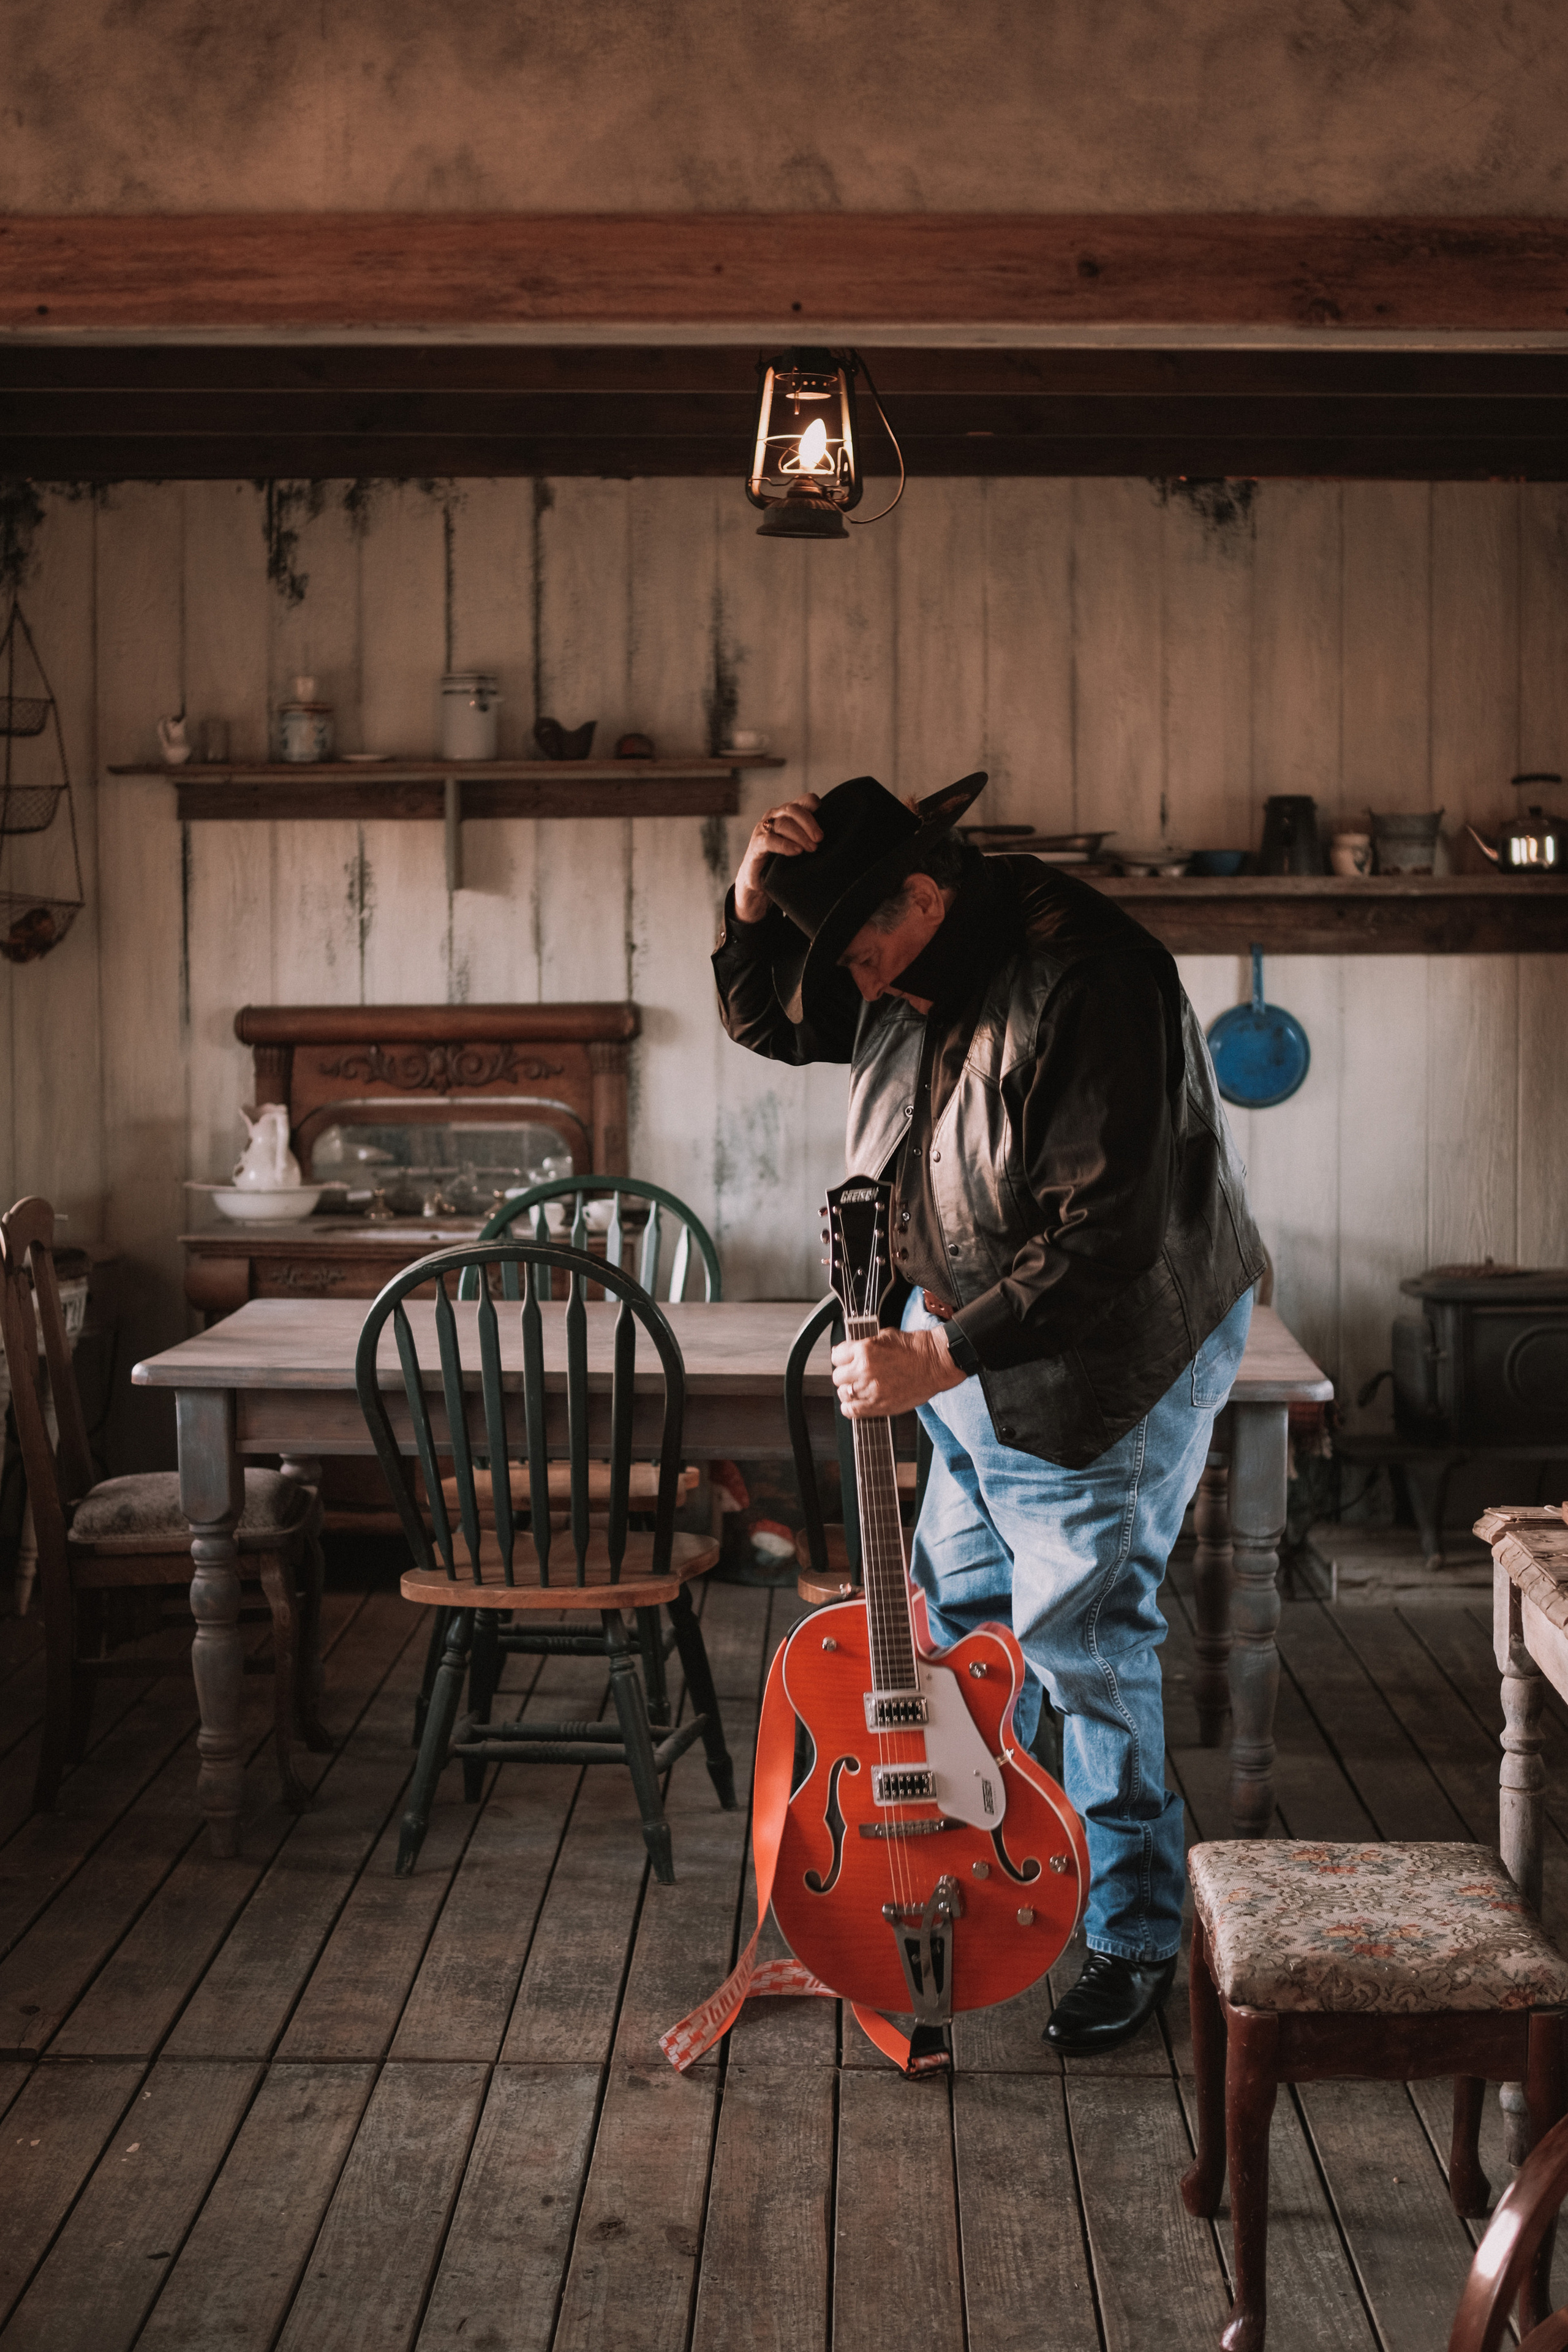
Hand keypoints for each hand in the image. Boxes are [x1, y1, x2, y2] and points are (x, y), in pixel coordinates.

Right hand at [734, 793, 821, 920]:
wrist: (759, 884)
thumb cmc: (784, 863)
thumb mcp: (801, 846)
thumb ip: (814, 838)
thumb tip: (844, 841)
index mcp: (788, 813)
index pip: (804, 801)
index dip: (814, 806)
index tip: (826, 820)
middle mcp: (775, 816)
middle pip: (793, 809)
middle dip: (809, 823)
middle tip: (820, 839)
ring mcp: (763, 829)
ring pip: (783, 823)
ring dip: (800, 835)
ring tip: (810, 848)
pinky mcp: (756, 845)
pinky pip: (770, 840)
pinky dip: (784, 845)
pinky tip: (796, 852)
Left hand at [831, 1326, 968, 1418]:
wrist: (935, 1363)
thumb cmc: (915, 1348)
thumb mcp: (885, 1336)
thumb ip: (865, 1344)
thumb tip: (851, 1351)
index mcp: (865, 1350)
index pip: (836, 1355)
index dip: (841, 1357)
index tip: (845, 1359)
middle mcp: (864, 1370)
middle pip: (837, 1376)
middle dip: (845, 1374)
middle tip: (854, 1374)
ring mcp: (871, 1390)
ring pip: (843, 1394)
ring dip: (848, 1391)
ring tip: (858, 1388)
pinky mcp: (879, 1405)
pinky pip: (852, 1411)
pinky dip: (850, 1408)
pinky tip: (856, 1403)